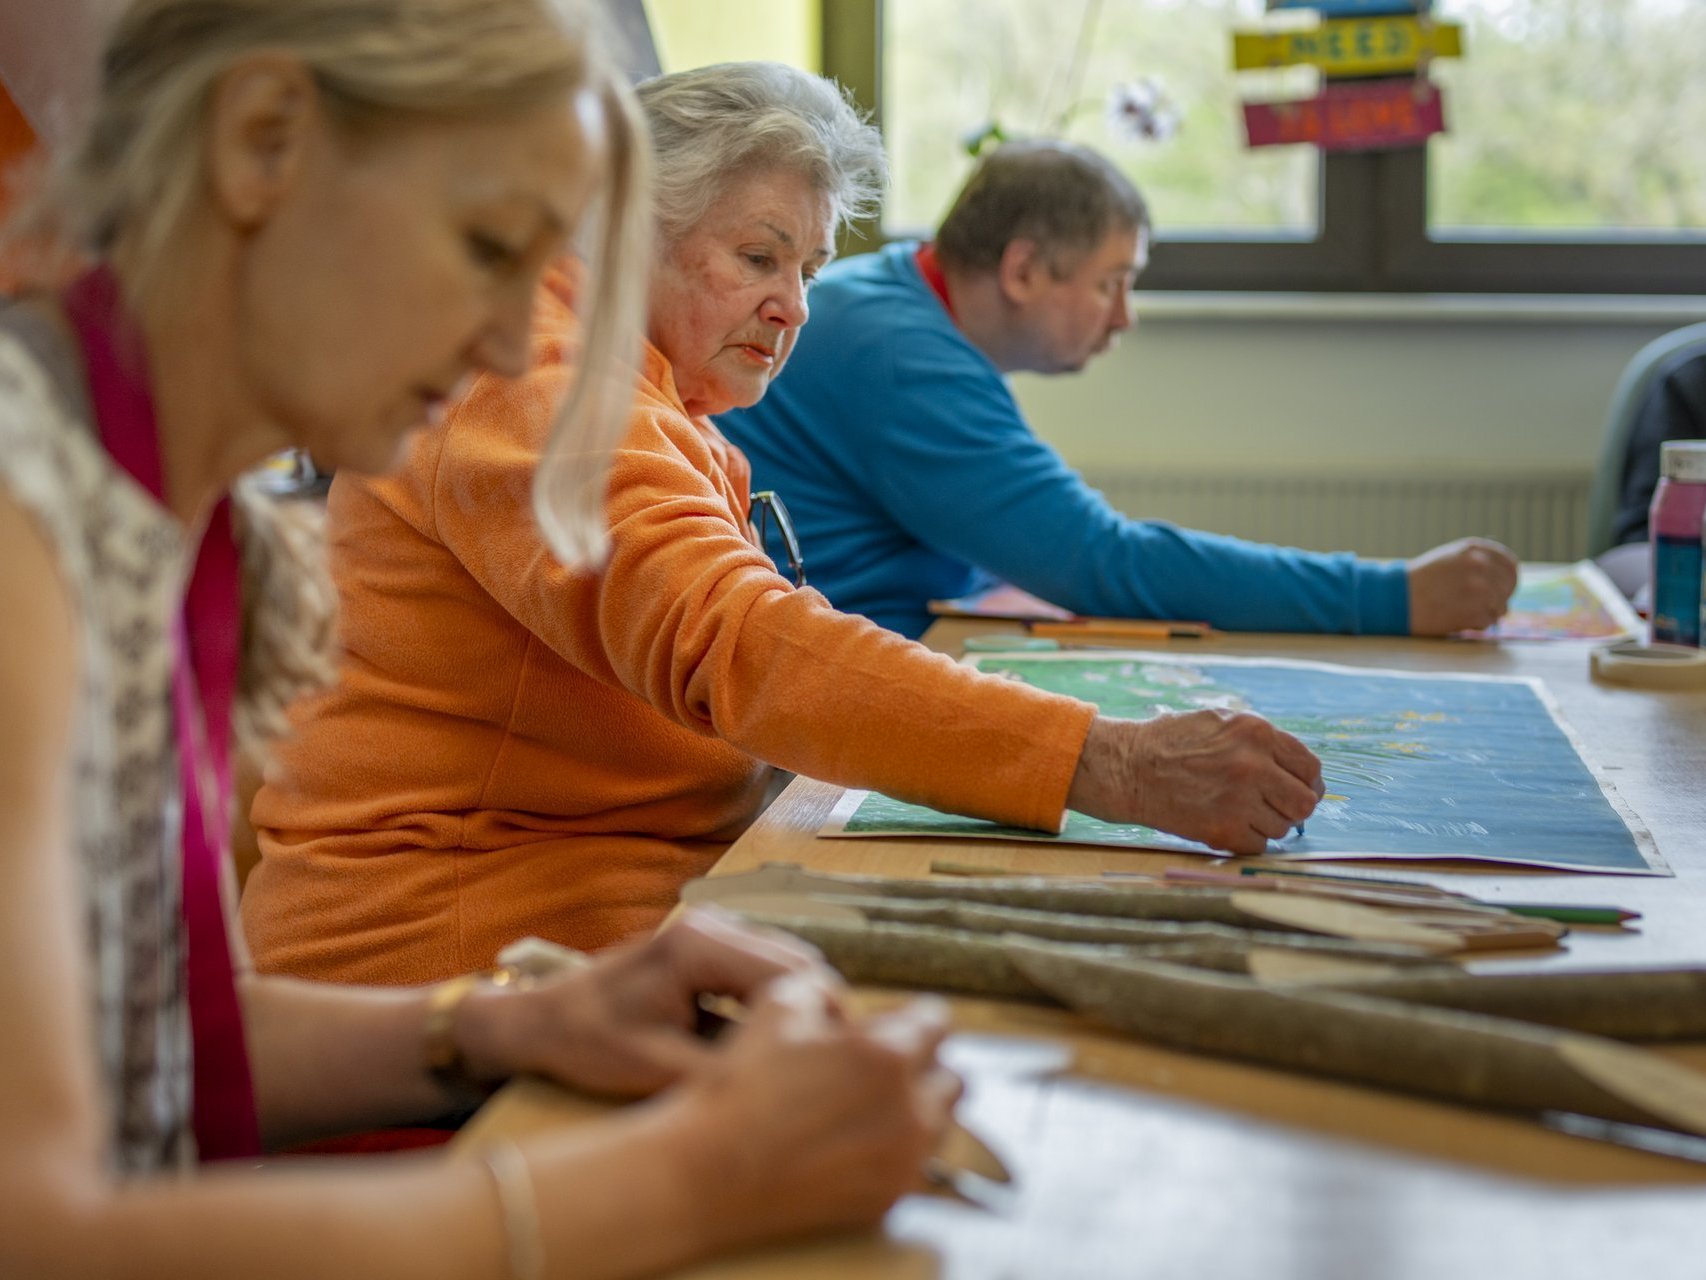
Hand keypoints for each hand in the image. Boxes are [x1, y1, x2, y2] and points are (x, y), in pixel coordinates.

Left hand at [457, 908, 830, 1096]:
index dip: (818, 1020)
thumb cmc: (586, 1043)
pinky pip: (761, 970)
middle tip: (814, 1070)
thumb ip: (726, 1071)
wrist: (538, 1022)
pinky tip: (761, 1044)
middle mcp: (710, 924)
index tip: (824, 1068)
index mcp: (700, 946)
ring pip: (785, 965)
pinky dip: (771, 1004)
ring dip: (792, 1008)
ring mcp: (709, 929)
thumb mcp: (657, 1070)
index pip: (795, 973)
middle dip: (812, 1013)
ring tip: (787, 1060)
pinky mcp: (706, 944)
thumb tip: (787, 1084)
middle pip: (799, 963)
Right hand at [659, 974, 959, 1250]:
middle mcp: (909, 1110)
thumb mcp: (779, 1003)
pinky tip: (855, 1139)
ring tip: (869, 1104)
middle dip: (923, 1065)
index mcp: (887, 1056)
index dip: (911, 1016)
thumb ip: (826, 990)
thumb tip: (843, 1005)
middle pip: (951, 1078)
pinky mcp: (886, 1197)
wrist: (712, 1167)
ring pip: (940, 1124)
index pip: (936, 1022)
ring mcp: (901, 1160)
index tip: (892, 1023)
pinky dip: (896, 1148)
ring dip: (916, 1107)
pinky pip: (914, 1163)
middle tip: (884, 1064)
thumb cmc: (742, 1085)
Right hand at [1067, 712, 1322, 854]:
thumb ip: (1261, 741)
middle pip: (1304, 803)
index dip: (1308, 783)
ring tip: (1238, 811)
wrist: (1128, 769)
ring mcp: (1239, 800)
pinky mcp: (1222, 830)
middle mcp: (1253, 766)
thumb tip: (1298, 768)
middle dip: (1293, 808)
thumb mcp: (1221, 721)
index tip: (1298, 790)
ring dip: (1266, 824)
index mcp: (1256, 733)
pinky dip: (1246, 840)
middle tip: (1275, 808)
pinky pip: (1258, 845)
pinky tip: (1225, 823)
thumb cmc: (1171, 743)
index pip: (1310, 768)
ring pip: (1282, 827)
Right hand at [1406, 537, 1518, 634]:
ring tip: (1463, 612)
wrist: (1396, 598)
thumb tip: (1506, 579)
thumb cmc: (1420, 580)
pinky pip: (1488, 622)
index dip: (1508, 579)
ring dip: (1486, 612)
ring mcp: (1480, 590)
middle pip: (1508, 587)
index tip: (1502, 588)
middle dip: (1498, 598)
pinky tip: (1457, 619)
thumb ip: (1477, 562)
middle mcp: (1481, 566)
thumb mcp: (1449, 558)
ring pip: (1501, 607)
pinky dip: (1476, 625)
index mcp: (1474, 550)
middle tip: (1482, 606)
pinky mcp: (1476, 612)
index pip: (1510, 565)